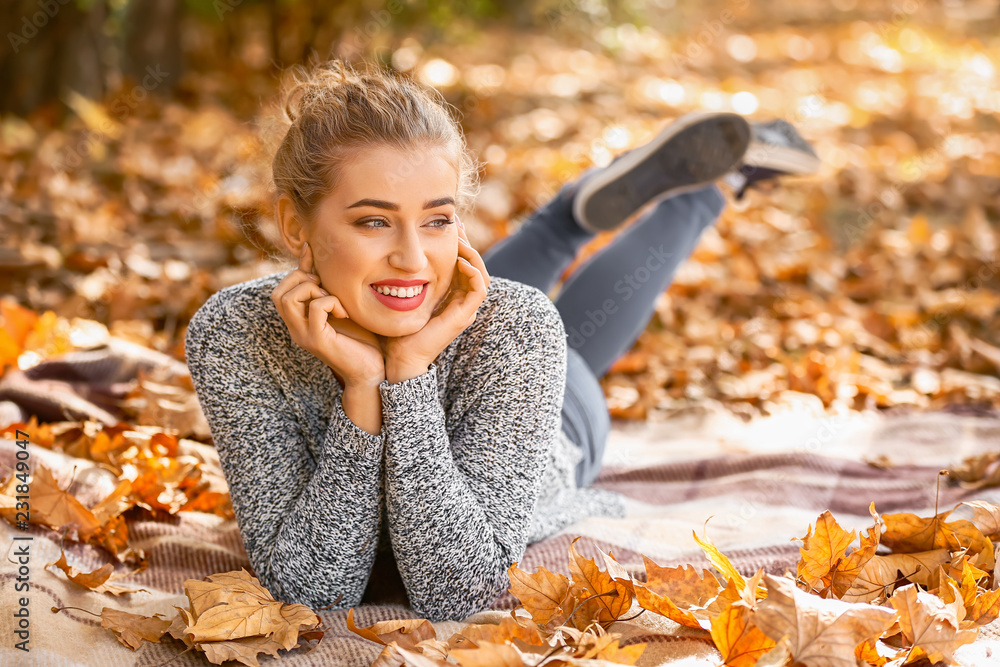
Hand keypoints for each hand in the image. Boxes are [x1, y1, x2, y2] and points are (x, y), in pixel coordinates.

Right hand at [271, 242, 385, 387]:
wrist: (371, 370)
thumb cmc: (359, 339)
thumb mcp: (340, 307)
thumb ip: (326, 288)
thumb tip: (316, 257)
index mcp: (299, 321)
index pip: (281, 290)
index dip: (298, 269)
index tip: (313, 255)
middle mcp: (296, 329)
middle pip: (278, 293)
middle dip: (301, 279)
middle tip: (325, 288)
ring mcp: (304, 336)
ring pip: (287, 299)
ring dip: (312, 290)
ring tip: (332, 299)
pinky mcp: (318, 341)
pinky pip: (315, 309)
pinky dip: (331, 302)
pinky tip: (344, 312)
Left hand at [383, 216, 490, 379]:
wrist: (399, 357)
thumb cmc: (395, 328)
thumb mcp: (398, 293)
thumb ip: (400, 276)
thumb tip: (389, 253)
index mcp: (448, 295)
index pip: (461, 262)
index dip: (457, 241)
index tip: (447, 223)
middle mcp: (460, 301)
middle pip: (473, 264)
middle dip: (466, 241)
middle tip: (456, 222)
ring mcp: (464, 309)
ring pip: (481, 273)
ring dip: (472, 254)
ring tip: (460, 238)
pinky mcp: (464, 316)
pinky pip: (479, 289)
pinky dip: (473, 272)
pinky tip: (460, 260)